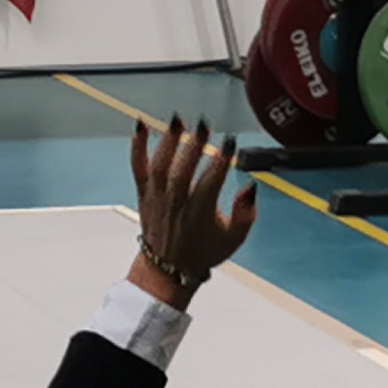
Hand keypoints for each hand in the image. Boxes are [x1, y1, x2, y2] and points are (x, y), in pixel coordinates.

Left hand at [127, 118, 257, 309]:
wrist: (167, 267)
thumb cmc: (202, 250)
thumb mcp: (234, 239)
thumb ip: (246, 214)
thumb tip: (250, 189)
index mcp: (200, 212)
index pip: (212, 180)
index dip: (222, 160)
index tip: (230, 142)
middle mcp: (177, 202)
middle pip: (183, 169)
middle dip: (194, 146)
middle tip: (204, 126)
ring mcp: (157, 195)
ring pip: (161, 164)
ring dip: (169, 140)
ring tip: (178, 120)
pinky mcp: (143, 192)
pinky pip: (138, 166)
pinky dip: (137, 146)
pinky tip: (141, 125)